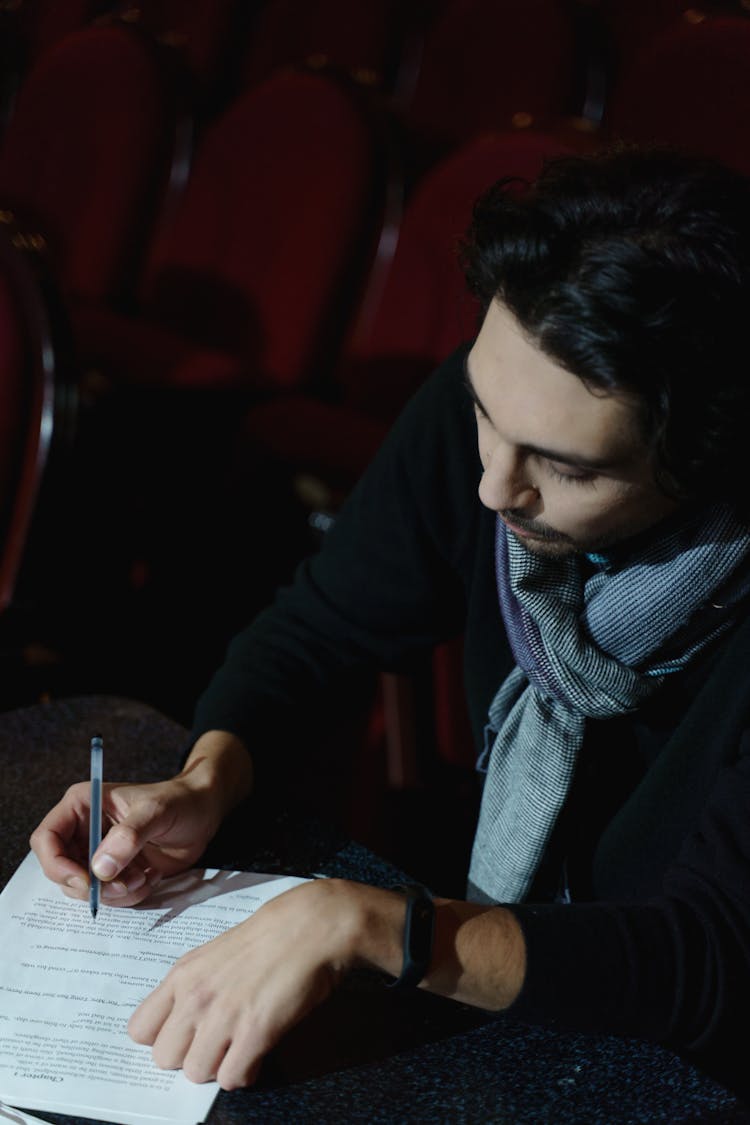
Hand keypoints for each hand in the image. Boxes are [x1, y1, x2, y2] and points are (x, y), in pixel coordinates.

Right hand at [30, 730, 252, 906]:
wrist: (204, 813)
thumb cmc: (180, 801)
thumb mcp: (157, 811)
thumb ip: (129, 836)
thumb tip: (100, 869)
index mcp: (82, 805)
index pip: (46, 839)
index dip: (56, 864)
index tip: (85, 881)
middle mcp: (84, 830)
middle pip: (62, 871)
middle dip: (91, 886)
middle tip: (124, 884)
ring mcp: (98, 853)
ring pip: (85, 889)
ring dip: (114, 892)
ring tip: (143, 876)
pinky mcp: (116, 871)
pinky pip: (108, 896)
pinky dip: (128, 896)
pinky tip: (149, 878)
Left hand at [128, 878, 371, 1087]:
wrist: (310, 926)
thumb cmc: (268, 937)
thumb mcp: (215, 955)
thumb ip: (194, 986)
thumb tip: (184, 1024)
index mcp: (182, 975)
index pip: (140, 1030)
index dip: (163, 1038)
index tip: (185, 1036)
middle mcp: (195, 997)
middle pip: (164, 1058)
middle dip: (189, 1057)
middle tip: (216, 1043)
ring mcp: (223, 1016)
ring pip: (196, 1073)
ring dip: (218, 1067)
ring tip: (239, 1047)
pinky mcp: (254, 1032)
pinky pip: (232, 1078)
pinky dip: (246, 1072)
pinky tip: (257, 1051)